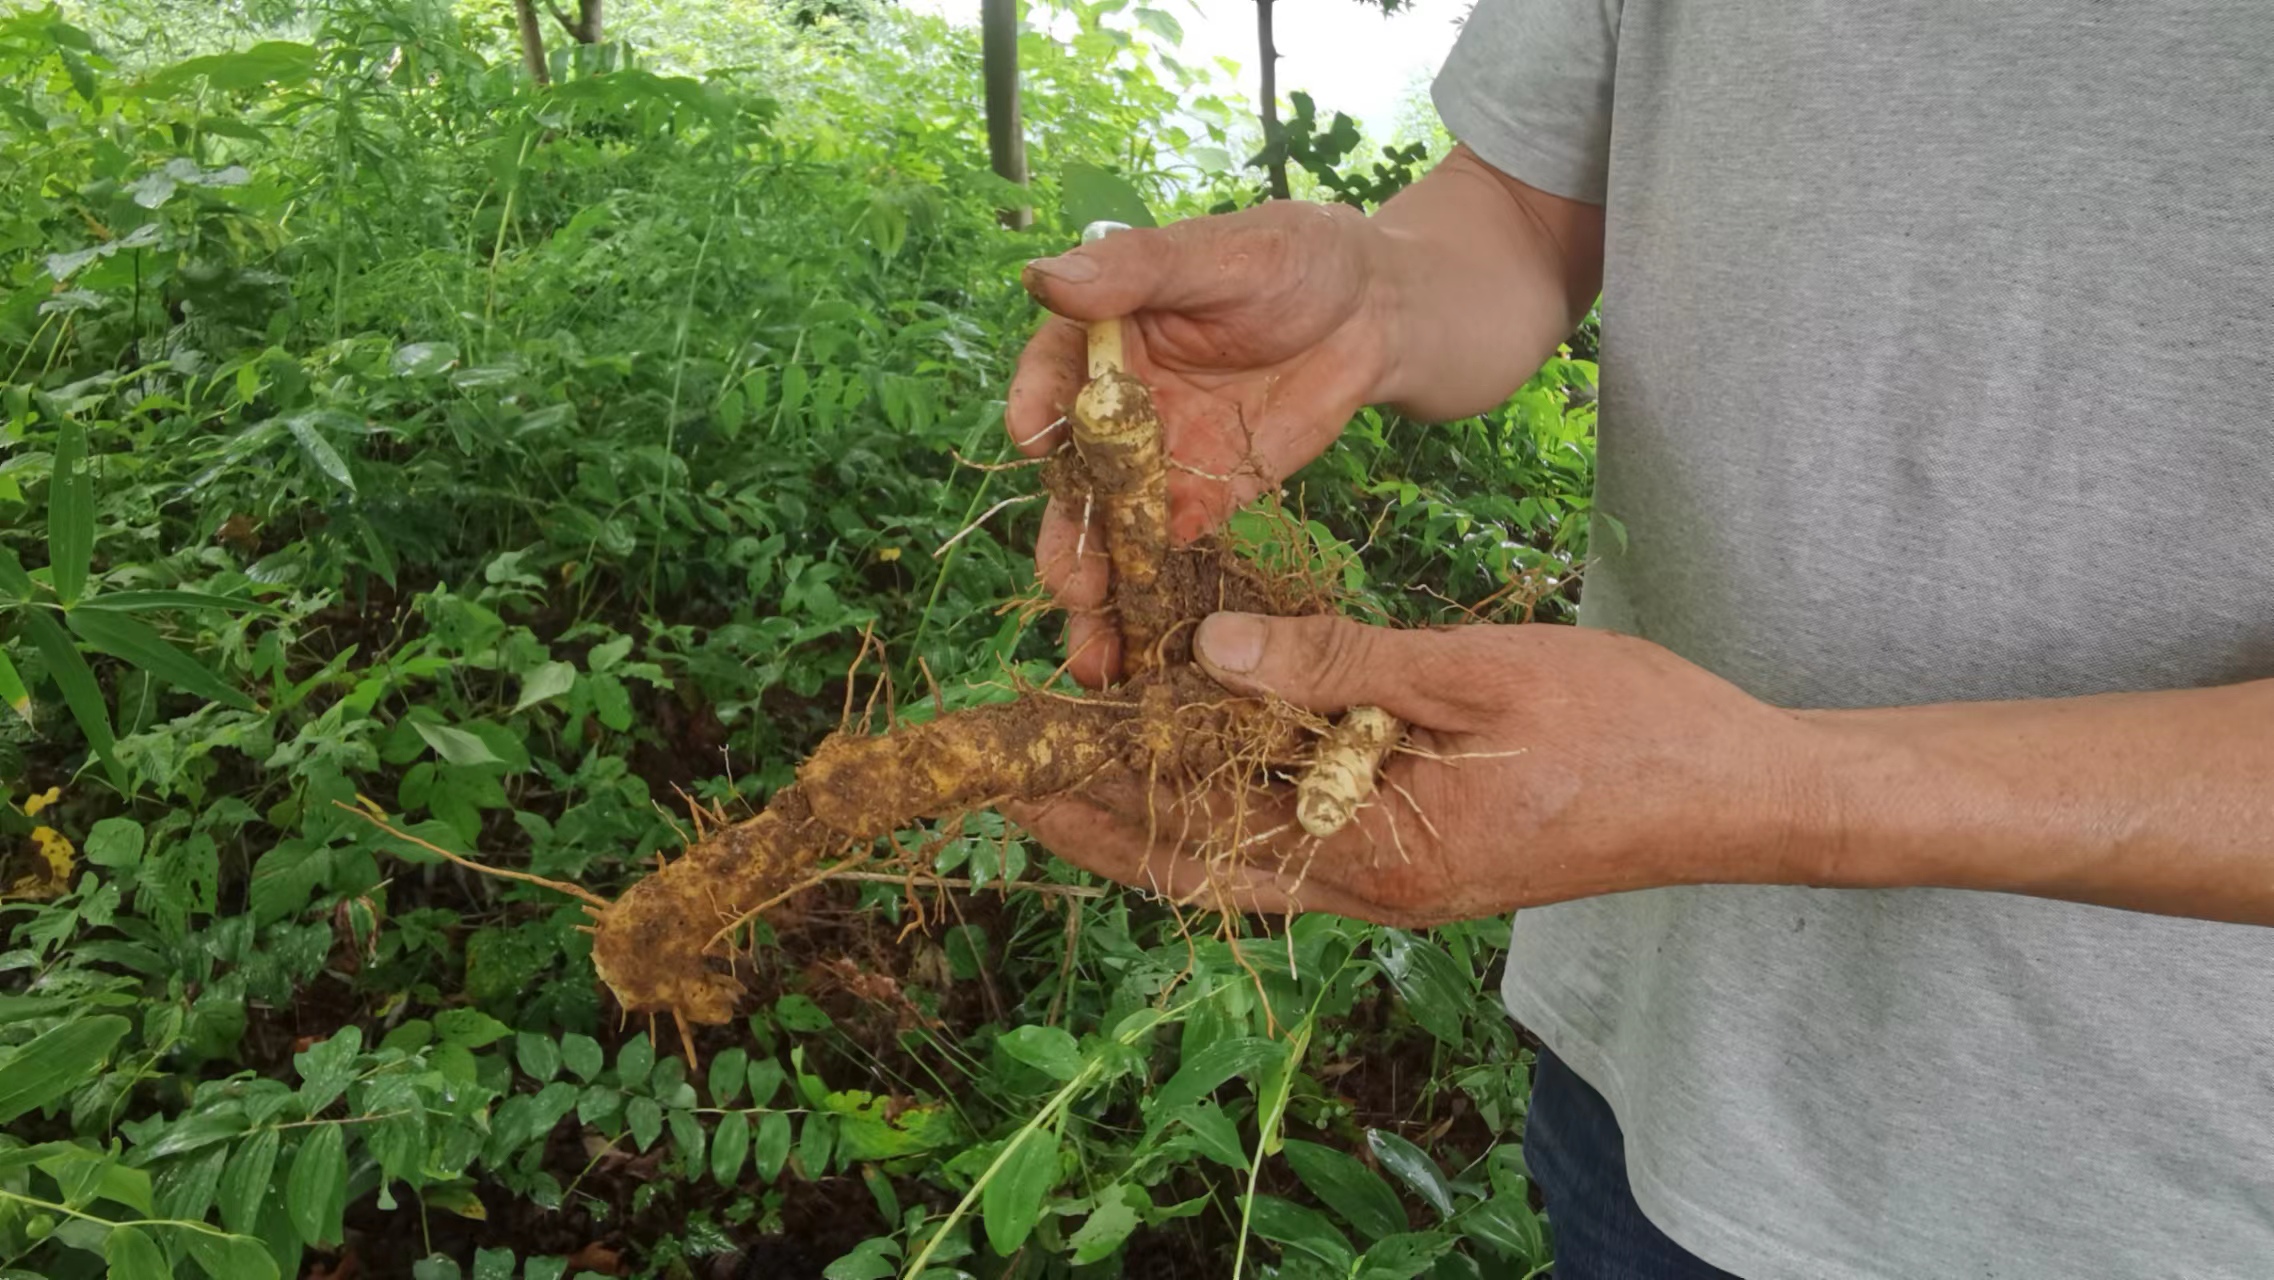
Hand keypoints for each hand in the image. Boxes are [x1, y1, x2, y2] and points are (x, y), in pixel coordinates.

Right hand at [1006, 200, 1399, 685]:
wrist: (1376, 311)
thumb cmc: (1292, 258)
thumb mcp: (1216, 252)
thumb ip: (1136, 270)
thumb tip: (1043, 277)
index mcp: (1101, 337)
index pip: (1051, 377)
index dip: (1037, 407)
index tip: (1035, 439)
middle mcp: (1115, 406)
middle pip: (1072, 476)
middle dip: (1066, 537)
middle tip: (1067, 586)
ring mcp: (1159, 456)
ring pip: (1113, 524)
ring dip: (1101, 583)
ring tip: (1097, 647)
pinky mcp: (1206, 494)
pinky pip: (1173, 542)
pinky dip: (1160, 583)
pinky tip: (1155, 630)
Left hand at [1009, 613, 1827, 926]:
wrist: (1738, 796)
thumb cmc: (1631, 728)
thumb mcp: (1481, 675)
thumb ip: (1343, 665)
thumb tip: (1210, 654)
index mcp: (1378, 852)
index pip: (1194, 834)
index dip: (1096, 794)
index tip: (1014, 753)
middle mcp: (1371, 886)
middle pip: (1196, 860)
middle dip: (1100, 810)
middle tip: (1011, 756)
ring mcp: (1397, 879)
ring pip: (1242, 850)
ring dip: (1162, 799)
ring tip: (1085, 736)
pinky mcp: (1421, 853)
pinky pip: (1300, 831)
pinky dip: (1238, 788)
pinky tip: (1209, 733)